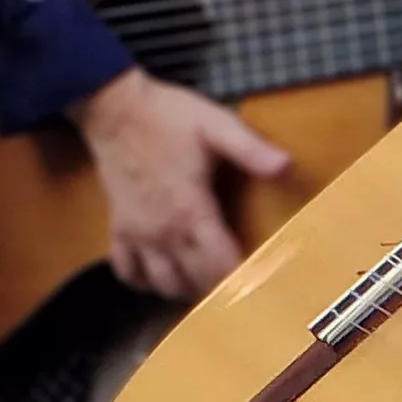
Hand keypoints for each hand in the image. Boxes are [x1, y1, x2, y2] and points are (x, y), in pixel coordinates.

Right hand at [71, 69, 291, 298]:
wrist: (113, 108)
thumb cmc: (166, 116)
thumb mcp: (215, 124)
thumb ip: (250, 149)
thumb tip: (287, 166)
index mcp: (191, 210)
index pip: (222, 265)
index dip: (245, 282)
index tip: (264, 289)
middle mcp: (164, 231)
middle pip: (196, 282)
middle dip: (221, 292)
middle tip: (243, 293)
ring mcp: (138, 233)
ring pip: (162, 284)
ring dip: (186, 290)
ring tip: (207, 286)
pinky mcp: (118, 227)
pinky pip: (126, 270)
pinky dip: (143, 281)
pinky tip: (159, 276)